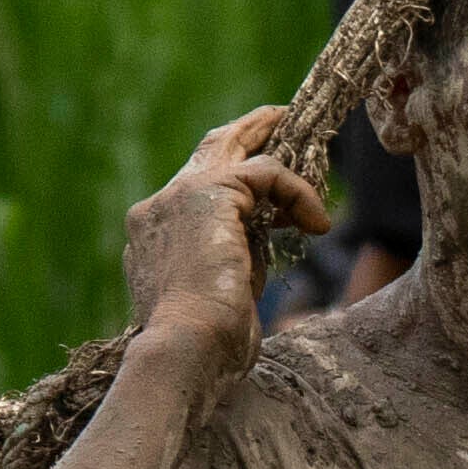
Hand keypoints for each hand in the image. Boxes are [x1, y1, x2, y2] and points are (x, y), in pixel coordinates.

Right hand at [121, 107, 319, 353]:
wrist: (185, 349)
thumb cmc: (204, 343)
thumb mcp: (218, 293)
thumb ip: (231, 258)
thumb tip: (263, 241)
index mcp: (151, 236)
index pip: (192, 188)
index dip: (233, 179)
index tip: (271, 186)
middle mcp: (156, 210)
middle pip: (207, 151)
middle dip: (246, 133)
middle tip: (279, 119)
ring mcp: (176, 197)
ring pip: (236, 152)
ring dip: (279, 153)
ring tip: (312, 151)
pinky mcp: (208, 194)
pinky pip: (266, 174)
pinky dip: (297, 193)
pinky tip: (316, 223)